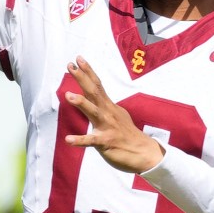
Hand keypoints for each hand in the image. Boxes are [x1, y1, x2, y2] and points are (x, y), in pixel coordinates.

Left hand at [62, 57, 164, 173]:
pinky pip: (91, 141)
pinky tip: (68, 139)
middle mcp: (108, 113)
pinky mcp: (106, 142)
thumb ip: (105, 107)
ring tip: (68, 95)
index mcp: (109, 107)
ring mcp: (108, 127)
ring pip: (94, 113)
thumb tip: (96, 98)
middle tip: (70, 66)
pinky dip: (79, 140)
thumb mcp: (117, 116)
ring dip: (82, 103)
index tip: (78, 59)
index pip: (97, 86)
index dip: (88, 72)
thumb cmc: (128, 136)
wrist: (145, 153)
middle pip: (94, 92)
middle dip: (82, 79)